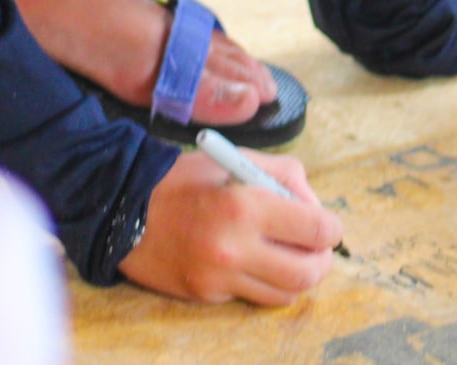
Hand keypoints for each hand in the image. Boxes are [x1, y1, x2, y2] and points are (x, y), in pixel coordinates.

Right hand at [118, 152, 341, 304]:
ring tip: (290, 257)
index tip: (328, 225)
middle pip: (308, 273)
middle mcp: (236, 249)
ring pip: (285, 293)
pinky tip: (256, 263)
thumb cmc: (183, 179)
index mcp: (246, 206)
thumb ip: (283, 175)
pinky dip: (264, 283)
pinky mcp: (206, 295)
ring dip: (298, 276)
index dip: (332, 228)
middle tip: (317, 248)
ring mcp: (220, 278)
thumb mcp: (236, 158)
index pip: (316, 230)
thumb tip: (312, 205)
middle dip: (322, 260)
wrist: (124, 208)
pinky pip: (252, 297)